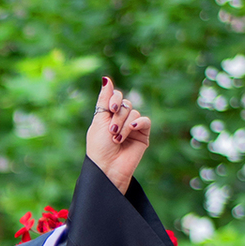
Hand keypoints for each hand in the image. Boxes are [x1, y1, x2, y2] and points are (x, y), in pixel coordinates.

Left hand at [86, 76, 150, 193]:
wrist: (108, 167)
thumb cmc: (99, 147)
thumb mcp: (99, 120)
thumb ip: (104, 99)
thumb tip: (106, 78)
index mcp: (108, 115)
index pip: (116, 96)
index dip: (114, 98)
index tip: (111, 109)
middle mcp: (121, 119)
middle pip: (125, 104)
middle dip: (117, 116)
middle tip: (111, 131)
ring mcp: (132, 127)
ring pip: (133, 113)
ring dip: (124, 125)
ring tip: (117, 138)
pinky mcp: (143, 134)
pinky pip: (145, 121)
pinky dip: (139, 123)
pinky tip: (133, 128)